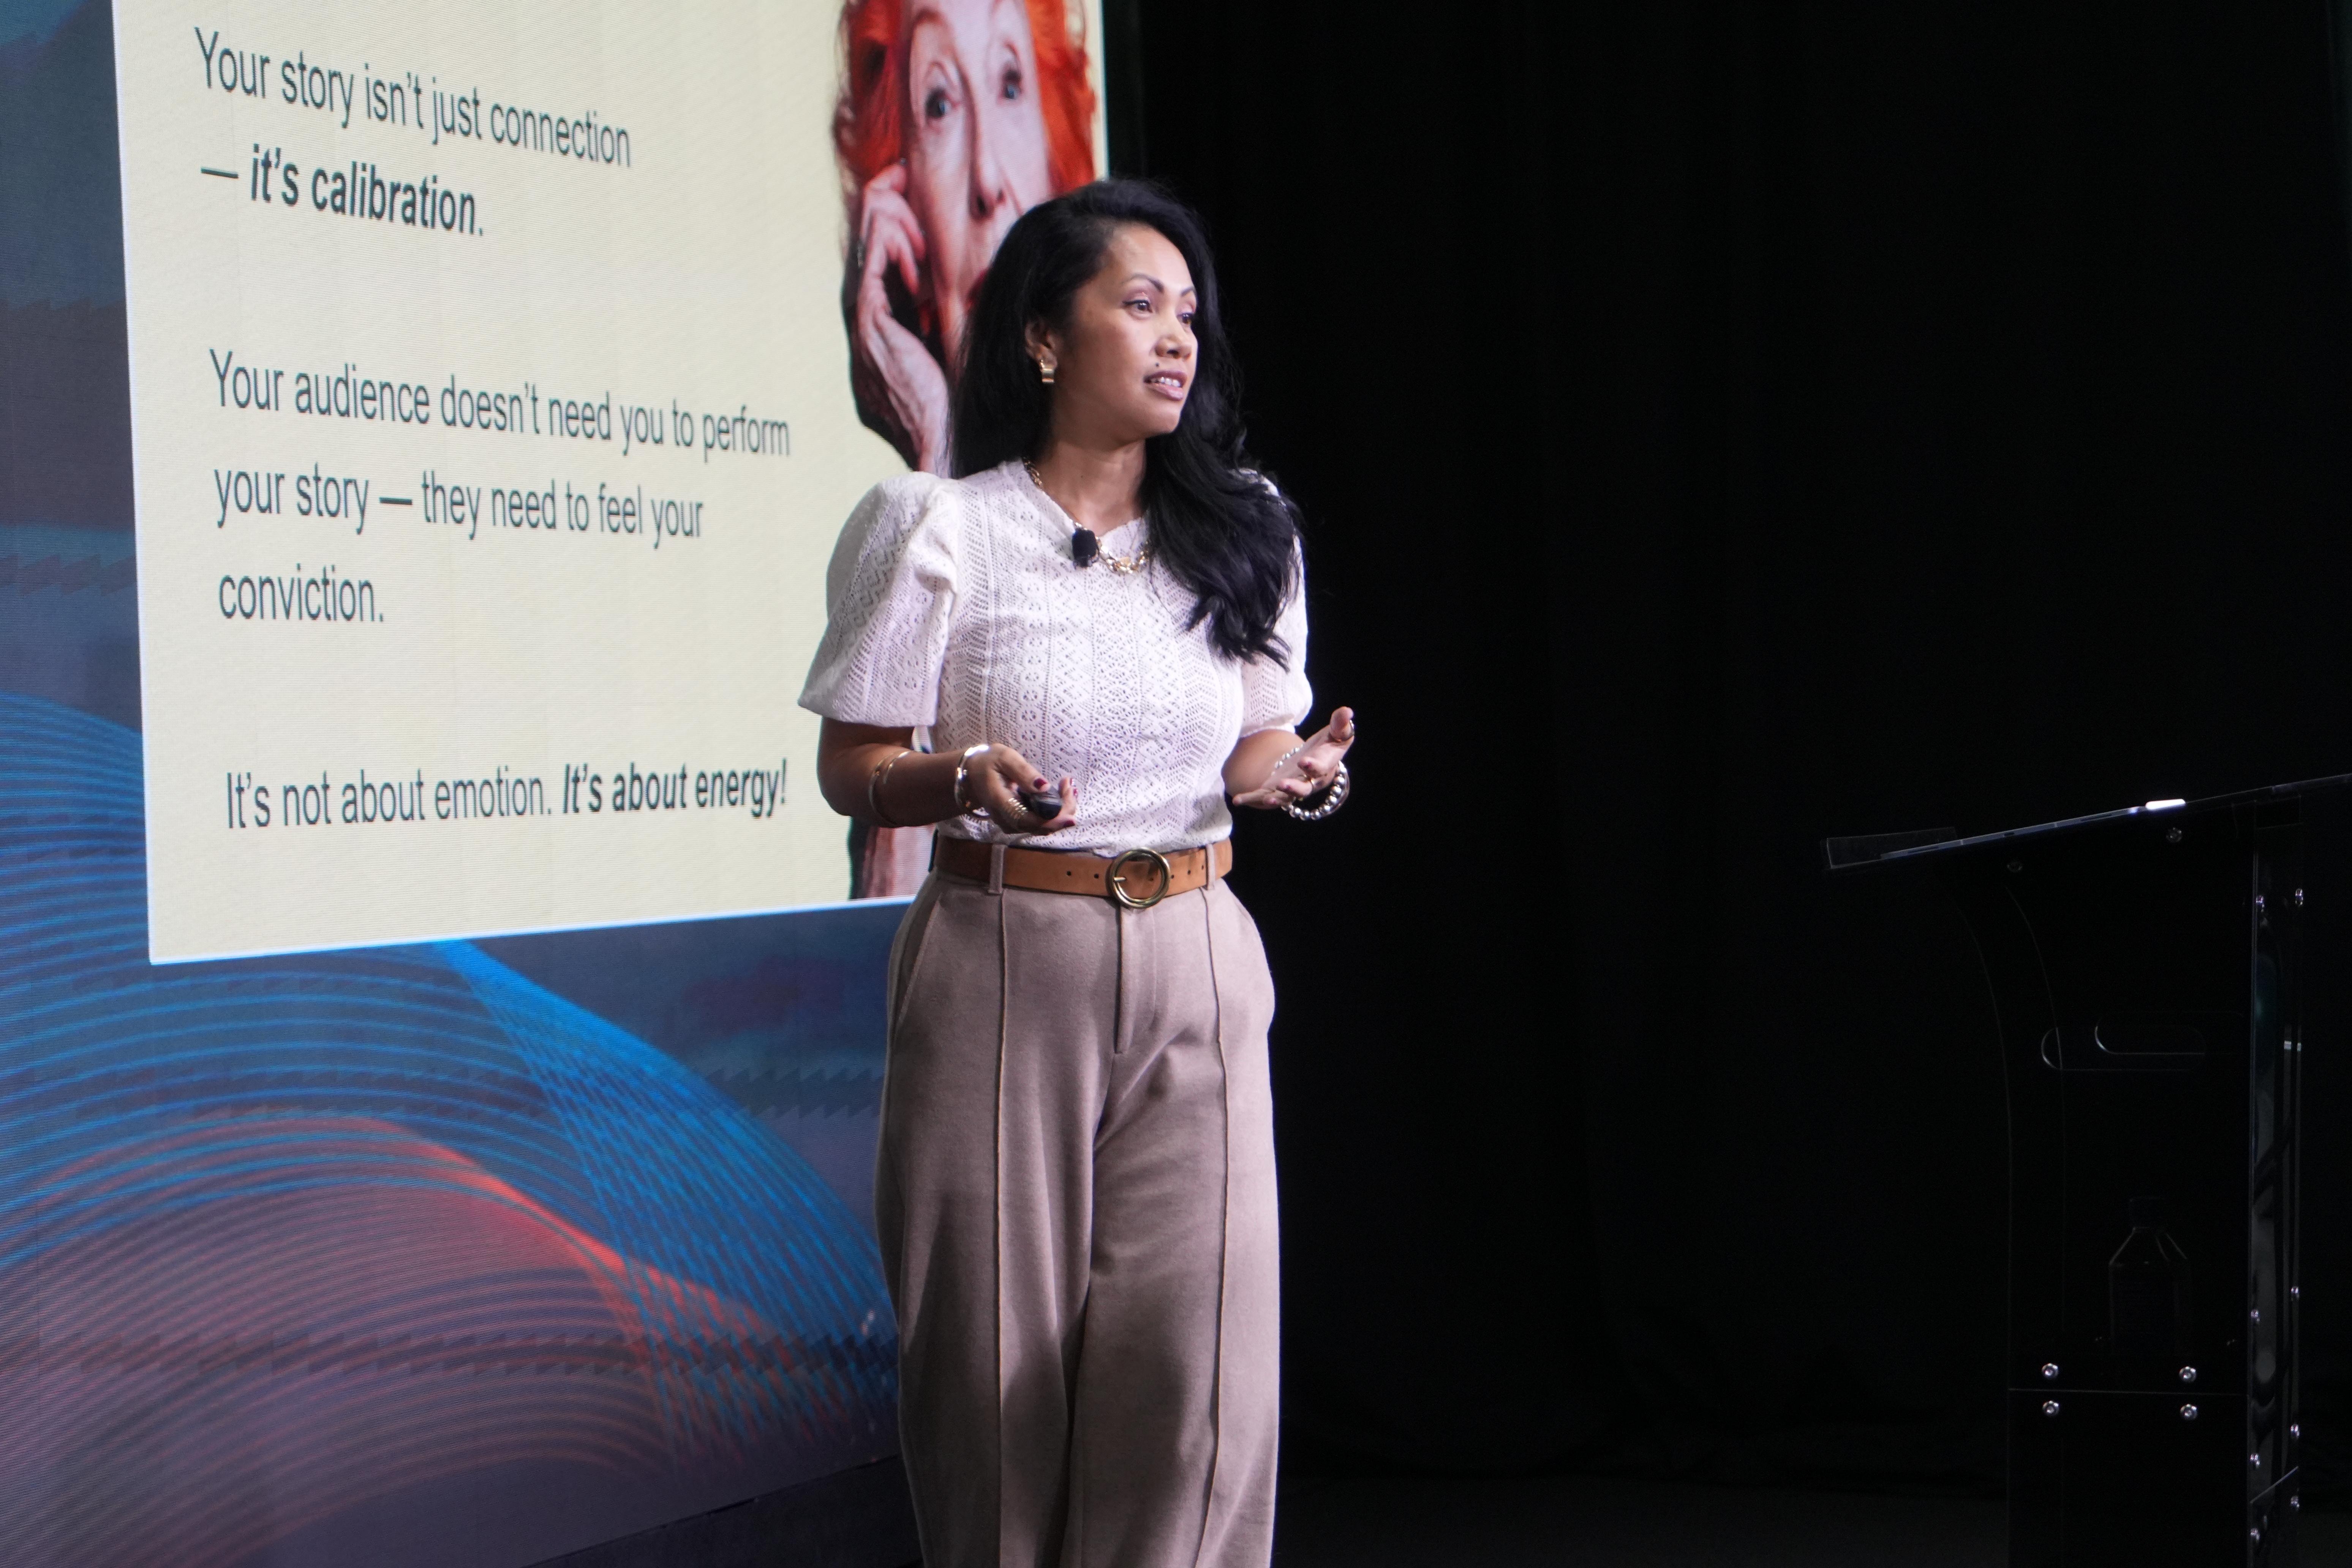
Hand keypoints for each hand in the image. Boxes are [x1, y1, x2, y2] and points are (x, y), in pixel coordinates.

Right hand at [848, 165, 951, 471]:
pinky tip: (902, 228)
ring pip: (863, 259)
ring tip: (899, 189)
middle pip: (865, 255)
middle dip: (881, 209)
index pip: (880, 267)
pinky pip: (870, 276)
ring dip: (883, 220)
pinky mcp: (870, 335)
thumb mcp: (959, 349)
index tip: (910, 194)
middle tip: (899, 174)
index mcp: (887, 336)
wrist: (948, 451)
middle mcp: (868, 332)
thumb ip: (955, 316)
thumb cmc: (961, 410)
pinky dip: (885, 248)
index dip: (891, 226)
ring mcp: (865, 333)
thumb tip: (981, 279)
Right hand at [961, 743, 1077, 835]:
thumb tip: (1044, 787)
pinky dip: (1055, 812)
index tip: (1071, 812)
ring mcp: (1012, 823)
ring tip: (1069, 787)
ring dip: (1061, 811)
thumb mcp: (1004, 758)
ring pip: (1043, 827)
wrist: (970, 775)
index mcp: (1001, 803)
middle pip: (1041, 827)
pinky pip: (1040, 822)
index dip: (1053, 821)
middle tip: (1070, 786)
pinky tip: (1062, 794)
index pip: (1030, 820)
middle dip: (1063, 811)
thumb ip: (1024, 772)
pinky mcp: (1018, 821)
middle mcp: (1007, 819)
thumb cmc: (987, 762)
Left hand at [1231, 706, 1355, 810]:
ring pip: (1286, 798)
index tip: (1304, 761)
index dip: (1313, 766)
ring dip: (1276, 799)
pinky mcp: (1277, 789)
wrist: (1316, 759)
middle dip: (1293, 788)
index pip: (1320, 768)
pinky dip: (1252, 799)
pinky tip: (1238, 800)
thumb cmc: (1329, 744)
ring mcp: (1293, 787)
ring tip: (1266, 799)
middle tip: (1283, 784)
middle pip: (1303, 789)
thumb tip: (1347, 711)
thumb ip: (1340, 723)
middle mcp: (1310, 782)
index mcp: (1325, 766)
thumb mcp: (1337, 732)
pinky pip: (1265, 796)